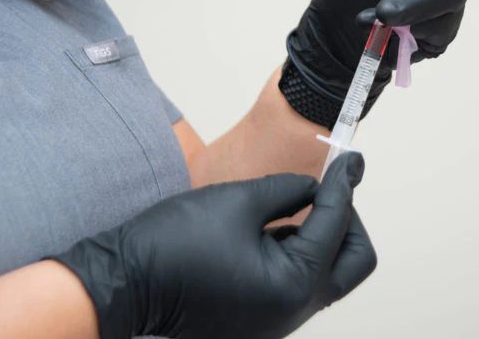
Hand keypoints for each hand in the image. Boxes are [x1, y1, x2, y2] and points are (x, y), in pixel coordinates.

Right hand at [51, 151, 373, 338]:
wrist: (126, 282)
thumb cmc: (177, 240)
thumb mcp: (239, 200)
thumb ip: (287, 190)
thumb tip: (314, 187)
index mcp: (293, 286)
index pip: (335, 225)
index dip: (344, 185)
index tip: (353, 159)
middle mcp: (292, 312)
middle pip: (349, 262)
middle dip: (346, 220)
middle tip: (328, 188)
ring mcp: (276, 320)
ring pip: (325, 272)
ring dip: (321, 234)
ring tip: (297, 201)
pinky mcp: (260, 317)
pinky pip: (296, 280)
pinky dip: (298, 250)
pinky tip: (277, 226)